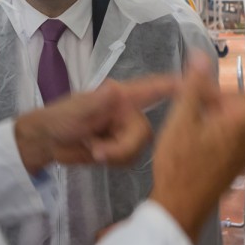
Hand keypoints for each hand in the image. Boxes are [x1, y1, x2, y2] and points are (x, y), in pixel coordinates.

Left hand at [13, 74, 179, 173]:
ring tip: (91, 148)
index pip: (153, 88)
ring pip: (137, 149)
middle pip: (145, 132)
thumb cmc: (58, 118)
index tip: (197, 83)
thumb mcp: (74, 111)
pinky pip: (129, 160)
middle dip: (123, 147)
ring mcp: (125, 132)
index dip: (174, 86)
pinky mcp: (121, 149)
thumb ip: (94, 103)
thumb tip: (113, 90)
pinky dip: (112, 161)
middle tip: (97, 151)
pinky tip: (95, 154)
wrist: (47, 144)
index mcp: (121, 97)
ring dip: (114, 155)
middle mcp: (128, 112)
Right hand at [150, 56, 244, 241]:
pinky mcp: (232, 163)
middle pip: (238, 102)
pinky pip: (226, 136)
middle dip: (216, 97)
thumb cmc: (179, 167)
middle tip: (189, 105)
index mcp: (238, 123)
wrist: (178, 207)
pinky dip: (211, 131)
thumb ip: (194, 87)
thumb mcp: (180, 120)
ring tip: (185, 128)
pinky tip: (191, 142)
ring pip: (230, 118)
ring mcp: (239, 152)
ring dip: (211, 115)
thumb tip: (201, 57)